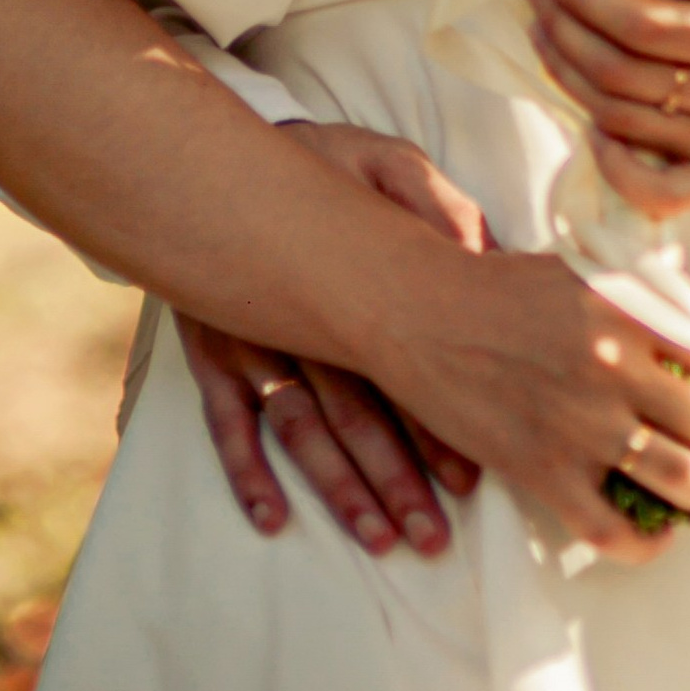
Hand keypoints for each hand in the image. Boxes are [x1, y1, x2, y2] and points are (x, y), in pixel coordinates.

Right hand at [178, 122, 488, 558]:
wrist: (220, 153)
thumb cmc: (321, 164)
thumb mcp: (384, 161)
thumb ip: (434, 204)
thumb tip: (479, 255)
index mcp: (352, 278)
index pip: (401, 364)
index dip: (434, 423)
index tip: (467, 476)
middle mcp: (300, 318)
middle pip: (354, 410)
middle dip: (396, 476)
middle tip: (432, 534)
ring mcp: (250, 338)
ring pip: (300, 425)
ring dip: (339, 486)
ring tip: (378, 537)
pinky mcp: (209, 350)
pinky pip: (224, 419)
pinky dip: (245, 470)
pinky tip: (271, 518)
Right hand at [374, 245, 689, 562]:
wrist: (420, 314)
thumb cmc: (500, 288)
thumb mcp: (582, 269)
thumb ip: (640, 291)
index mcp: (632, 310)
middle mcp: (617, 365)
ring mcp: (582, 422)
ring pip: (681, 479)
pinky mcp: (544, 469)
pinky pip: (613, 529)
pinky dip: (646, 544)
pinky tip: (654, 537)